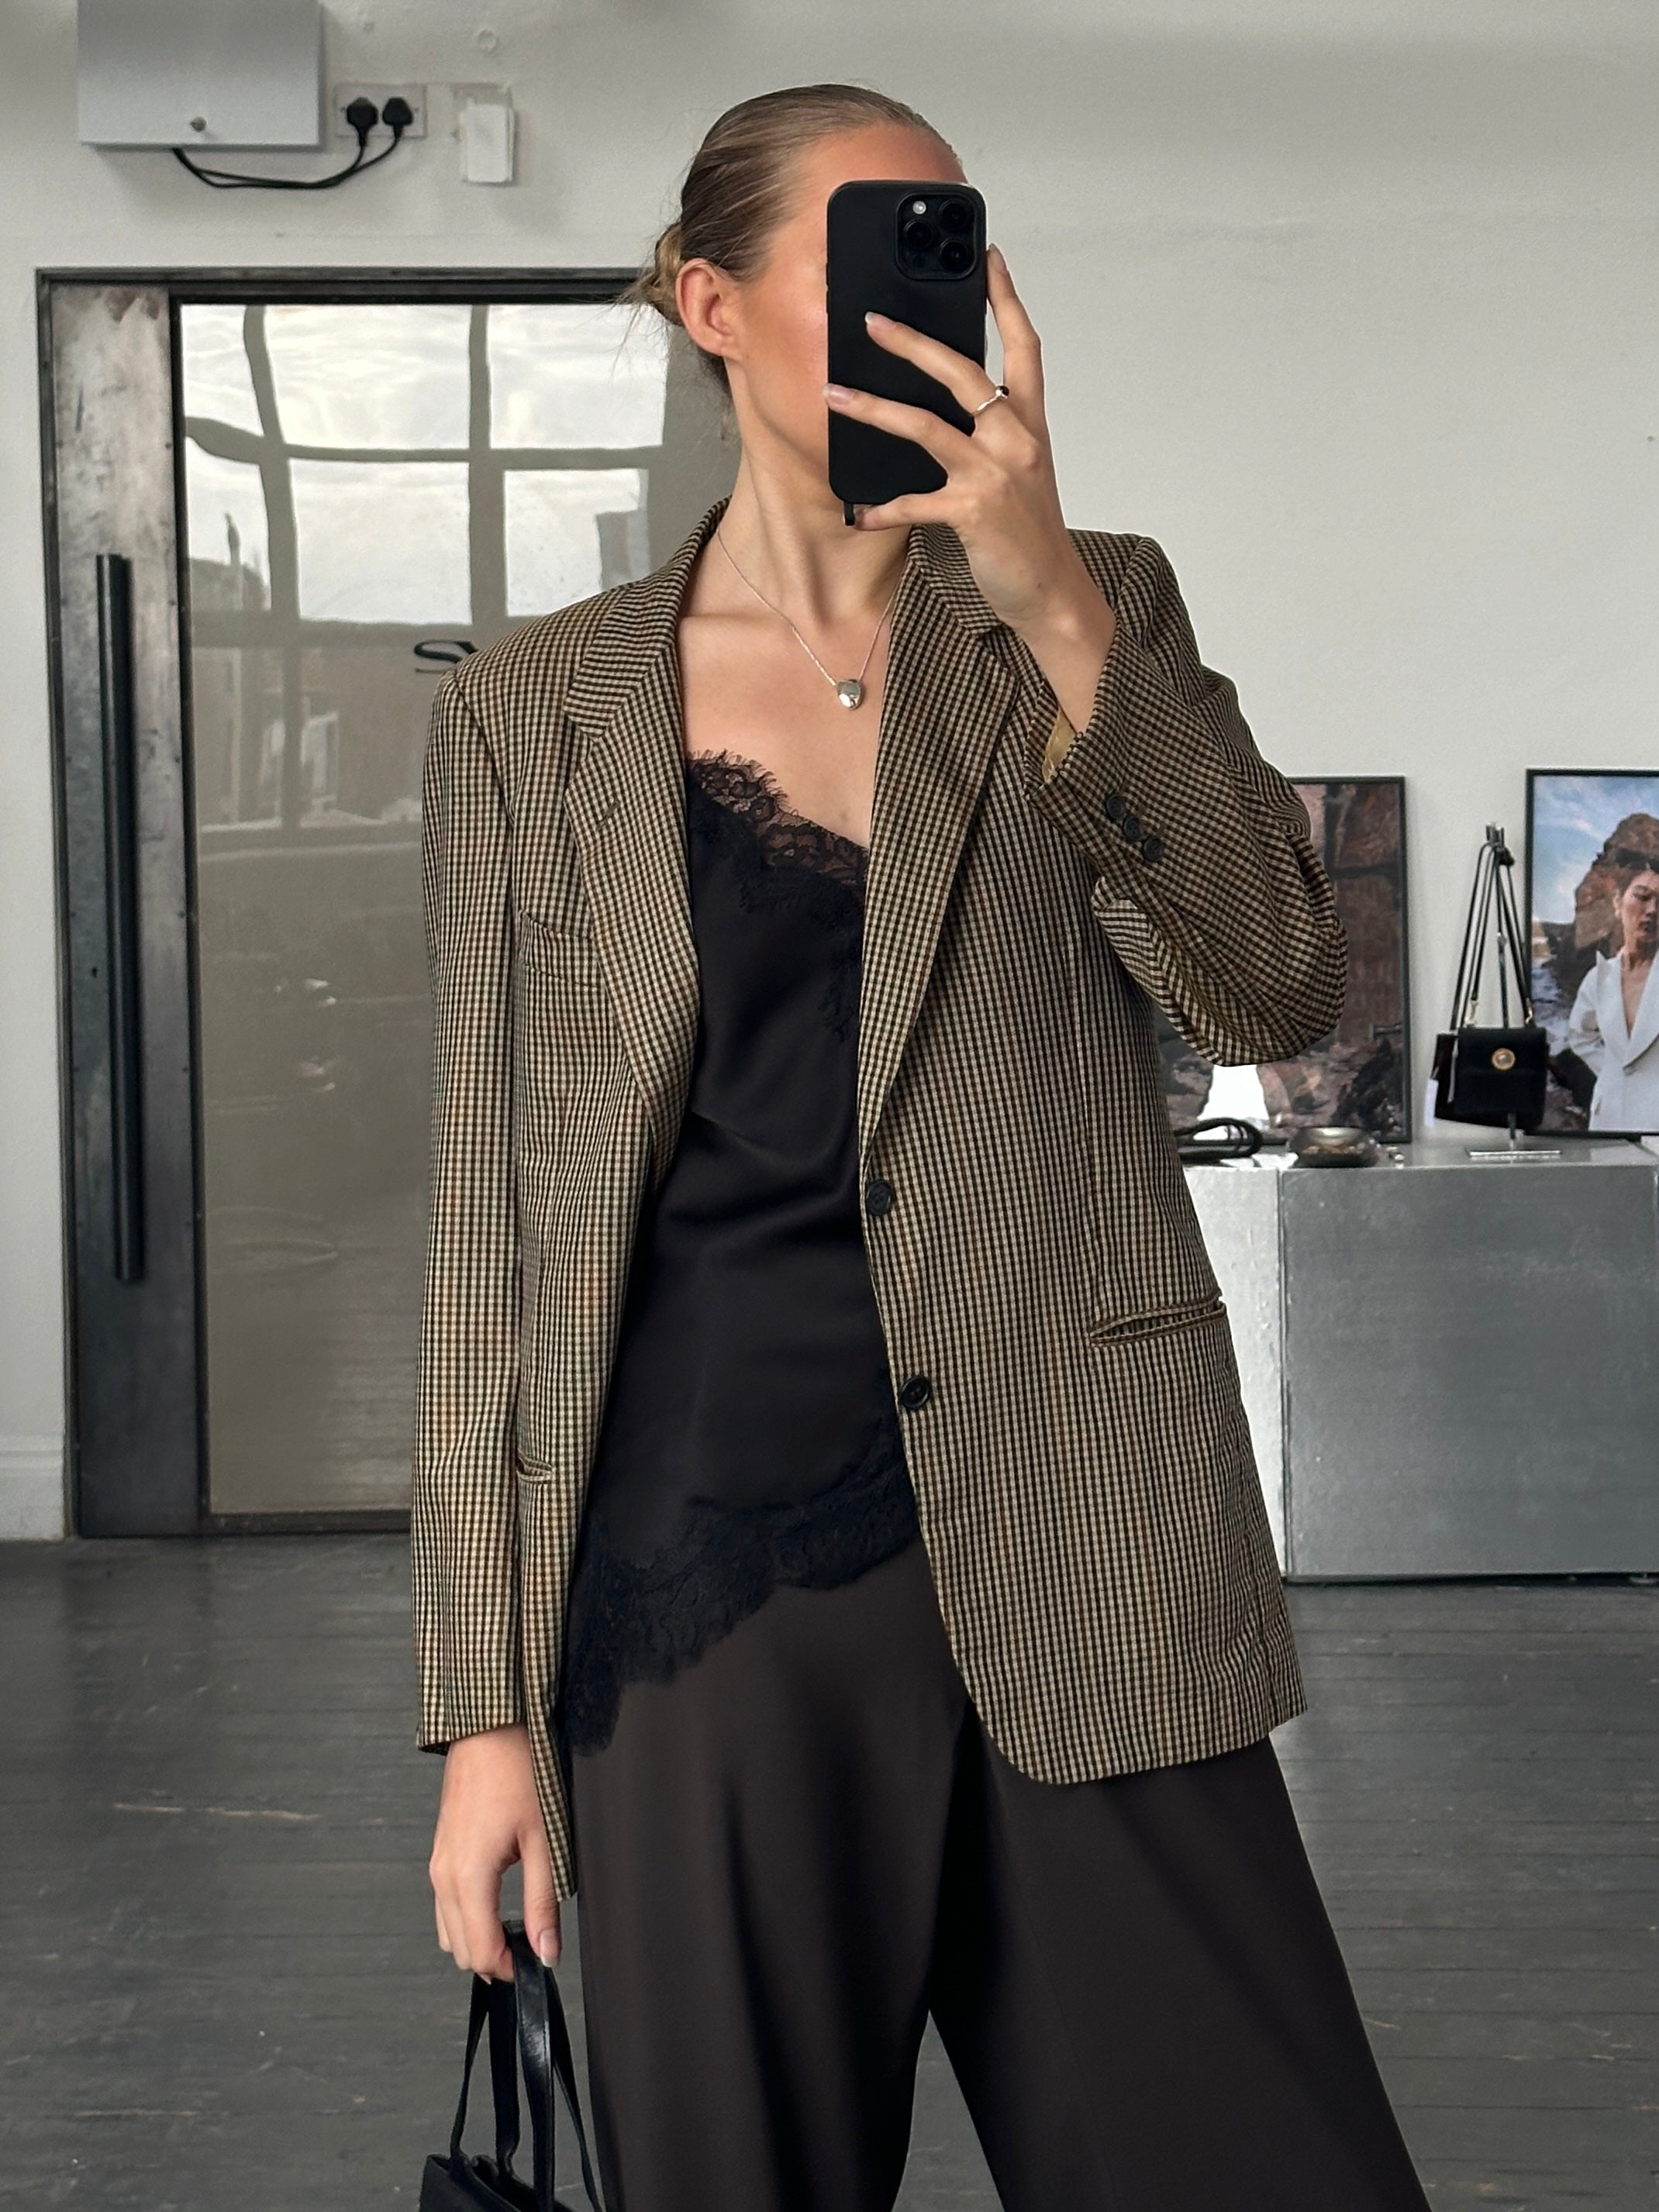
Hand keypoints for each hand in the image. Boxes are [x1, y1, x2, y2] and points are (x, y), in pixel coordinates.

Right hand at [428, 1721, 560, 1978]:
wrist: (490, 1726)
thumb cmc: (519, 1771)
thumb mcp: (543, 1840)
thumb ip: (542, 1902)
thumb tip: (547, 1953)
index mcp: (467, 1877)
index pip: (479, 1952)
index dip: (511, 1970)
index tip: (539, 1964)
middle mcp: (443, 1876)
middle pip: (459, 1950)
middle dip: (494, 1959)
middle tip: (533, 1948)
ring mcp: (437, 1863)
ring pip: (448, 1930)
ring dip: (479, 1940)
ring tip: (520, 1927)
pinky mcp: (440, 1852)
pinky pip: (445, 1904)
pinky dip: (468, 1917)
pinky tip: (499, 1903)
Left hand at [822, 244, 1115, 727]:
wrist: (1052, 592)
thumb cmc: (1030, 533)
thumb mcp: (1022, 472)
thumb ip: (992, 435)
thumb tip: (946, 408)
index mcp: (1029, 424)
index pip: (1024, 347)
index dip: (1006, 299)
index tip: (986, 257)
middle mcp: (1016, 439)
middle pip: (962, 371)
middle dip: (913, 342)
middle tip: (872, 319)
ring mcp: (995, 474)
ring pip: (925, 425)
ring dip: (874, 408)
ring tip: (834, 395)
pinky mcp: (973, 512)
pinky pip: (914, 502)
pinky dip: (882, 508)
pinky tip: (857, 512)